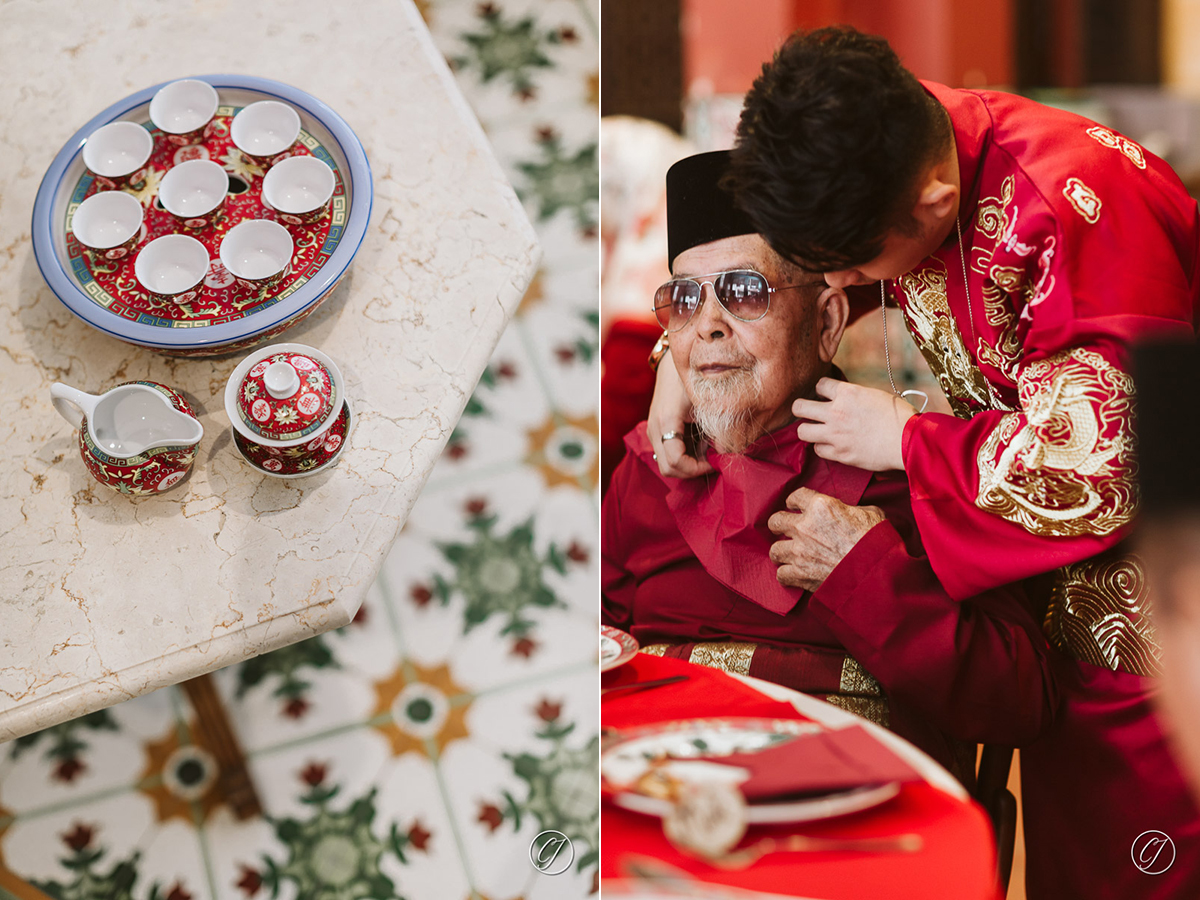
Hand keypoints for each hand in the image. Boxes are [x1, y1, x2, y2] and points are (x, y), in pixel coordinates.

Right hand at [648, 349, 712, 476]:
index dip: (697, 468)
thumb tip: (724, 452)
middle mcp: (654, 429)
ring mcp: (653, 431)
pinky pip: (667, 454)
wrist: (673, 363)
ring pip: (666, 464)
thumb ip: (714, 428)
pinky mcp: (656, 430)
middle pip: (668, 469)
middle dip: (691, 471)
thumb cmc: (694, 377)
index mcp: (666, 421)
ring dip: (688, 464)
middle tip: (712, 461)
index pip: (675, 462)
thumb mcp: (707, 403)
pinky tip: (699, 443)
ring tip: (706, 449)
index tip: (715, 461)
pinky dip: (684, 456)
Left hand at [767, 487, 884, 590]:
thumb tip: (850, 513)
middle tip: (785, 530)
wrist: (877, 571)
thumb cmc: (877, 540)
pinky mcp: (800, 573)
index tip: (795, 506)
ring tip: (789, 554)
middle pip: (775, 521)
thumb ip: (851, 509)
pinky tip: (793, 574)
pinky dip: (787, 575)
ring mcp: (800, 551)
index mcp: (821, 506)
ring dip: (781, 552)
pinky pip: (781, 574)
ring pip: (774, 550)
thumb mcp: (870, 512)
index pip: (795, 496)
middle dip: (779, 525)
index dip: (795, 501)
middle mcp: (805, 526)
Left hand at [792, 378, 913, 471]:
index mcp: (846, 393)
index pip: (819, 385)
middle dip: (801, 408)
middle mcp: (836, 412)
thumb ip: (853, 396)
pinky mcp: (840, 454)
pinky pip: (818, 450)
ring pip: (802, 431)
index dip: (822, 390)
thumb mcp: (874, 395)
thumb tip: (843, 398)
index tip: (826, 395)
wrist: (909, 440)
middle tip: (808, 412)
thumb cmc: (899, 416)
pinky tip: (832, 444)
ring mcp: (835, 434)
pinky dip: (823, 447)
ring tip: (817, 430)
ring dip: (808, 430)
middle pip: (799, 407)